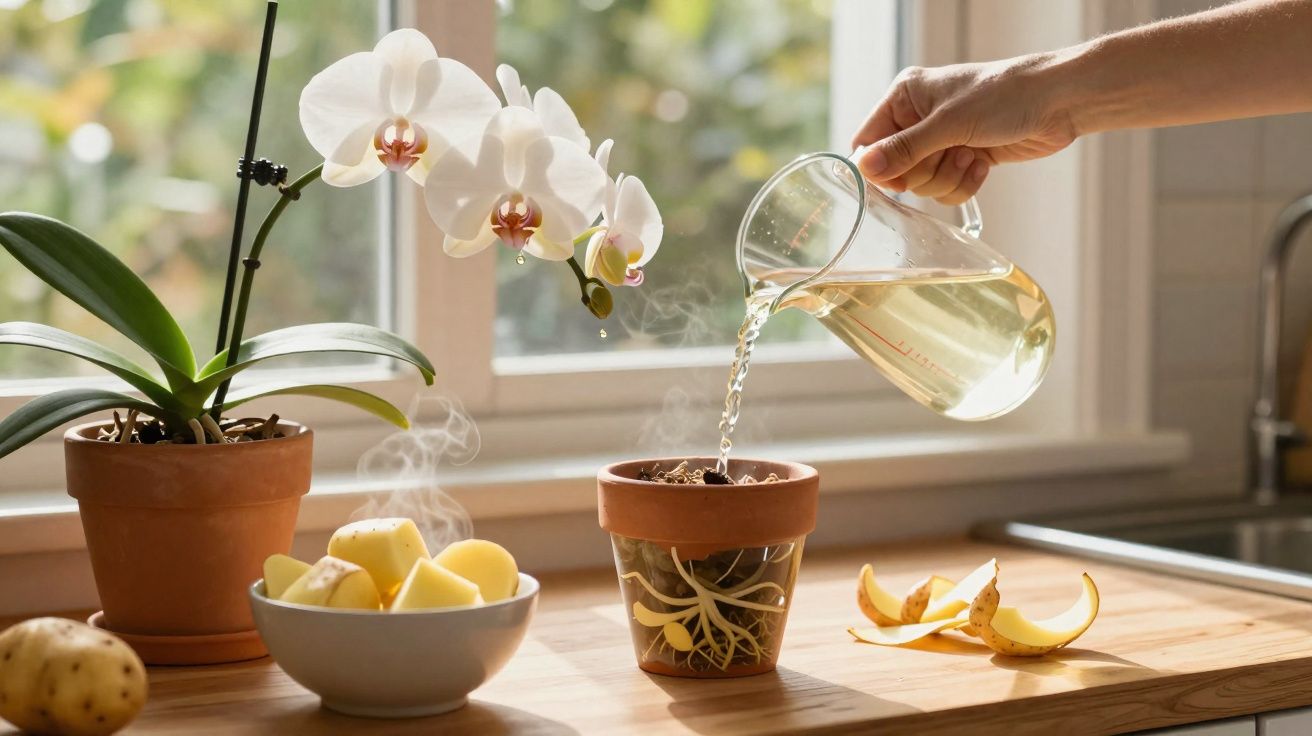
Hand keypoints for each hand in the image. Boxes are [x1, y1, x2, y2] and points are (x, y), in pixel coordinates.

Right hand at [851, 55, 1077, 204]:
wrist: (1058, 102)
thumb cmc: (1004, 96)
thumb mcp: (948, 123)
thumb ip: (904, 149)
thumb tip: (864, 169)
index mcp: (905, 97)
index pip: (868, 142)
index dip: (880, 167)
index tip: (898, 179)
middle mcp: (918, 119)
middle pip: (896, 170)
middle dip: (926, 171)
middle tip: (951, 151)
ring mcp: (941, 141)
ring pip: (922, 184)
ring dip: (948, 177)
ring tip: (973, 153)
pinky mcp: (962, 159)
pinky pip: (946, 190)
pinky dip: (964, 183)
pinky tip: (983, 162)